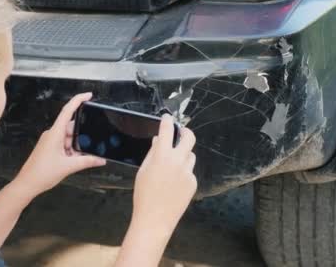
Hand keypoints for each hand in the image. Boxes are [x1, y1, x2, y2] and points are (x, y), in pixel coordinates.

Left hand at [14, 92, 106, 196]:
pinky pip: (64, 144)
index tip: (88, 95)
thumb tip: (100, 159)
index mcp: (55, 133)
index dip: (78, 100)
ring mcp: (50, 141)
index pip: (68, 111)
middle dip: (82, 135)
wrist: (27, 184)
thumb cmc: (42, 173)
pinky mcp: (49, 148)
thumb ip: (87, 161)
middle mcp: (52, 134)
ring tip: (80, 157)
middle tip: (91, 144)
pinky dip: (71, 151)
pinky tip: (74, 160)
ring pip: (68, 138)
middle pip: (71, 127)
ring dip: (76, 146)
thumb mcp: (69, 166)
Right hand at [132, 115, 196, 234]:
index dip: (167, 121)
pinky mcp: (193, 182)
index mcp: (161, 155)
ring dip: (183, 155)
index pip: (167, 130)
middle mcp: (177, 160)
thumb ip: (152, 153)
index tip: (167, 118)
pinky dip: (183, 172)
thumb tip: (158, 141)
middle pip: (189, 138)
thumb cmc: (143, 194)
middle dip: (185, 132)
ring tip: (171, 166)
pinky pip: (189, 172)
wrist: (155, 218)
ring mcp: (188, 172)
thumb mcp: (143, 170)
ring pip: (190, 156)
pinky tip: (173, 184)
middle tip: (181, 132)